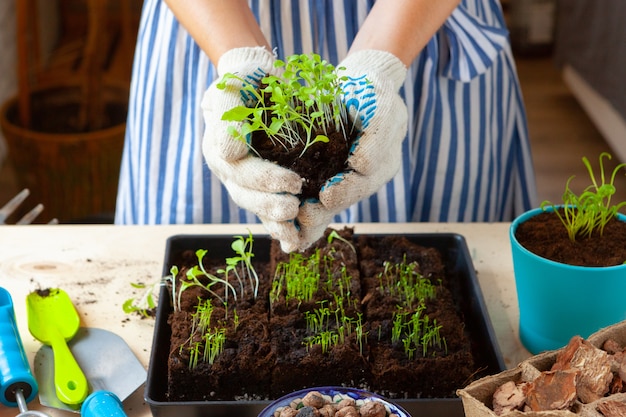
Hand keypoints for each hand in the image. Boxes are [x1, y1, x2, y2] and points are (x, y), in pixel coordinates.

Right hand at [202, 47, 303, 225]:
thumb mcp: (233, 84)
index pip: (241, 172)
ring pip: (255, 205)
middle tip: (296, 209)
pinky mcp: (258, 183)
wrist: (255, 78)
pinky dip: (279, 226)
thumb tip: (230, 152)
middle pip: (245, 195)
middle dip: (271, 206)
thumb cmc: (245, 77)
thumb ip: (227, 110)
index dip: (266, 180)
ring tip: (297, 228)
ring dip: (274, 220)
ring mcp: (241, 178)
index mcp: (218, 147)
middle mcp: (227, 168)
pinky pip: (265, 207)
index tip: (294, 183)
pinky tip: (295, 240)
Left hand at [274, 50, 408, 251]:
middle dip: (324, 210)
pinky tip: (290, 225)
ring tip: (293, 222)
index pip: (365, 182)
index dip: (345, 191)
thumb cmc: (370, 91)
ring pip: (332, 202)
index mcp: (383, 163)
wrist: (361, 80)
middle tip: (304, 216)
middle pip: (345, 199)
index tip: (326, 197)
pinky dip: (305, 209)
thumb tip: (361, 168)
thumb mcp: (380, 106)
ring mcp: (349, 177)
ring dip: (314, 216)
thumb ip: (376, 137)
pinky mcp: (330, 173)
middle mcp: (368, 176)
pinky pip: (319, 195)